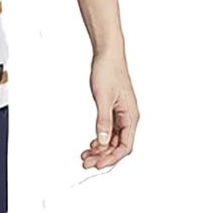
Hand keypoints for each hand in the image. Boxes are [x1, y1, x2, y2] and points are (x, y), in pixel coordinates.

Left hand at [81, 47, 138, 170]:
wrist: (107, 53)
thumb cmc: (108, 71)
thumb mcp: (103, 97)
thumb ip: (103, 121)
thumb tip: (103, 142)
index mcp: (131, 116)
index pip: (125, 147)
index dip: (111, 158)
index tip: (97, 164)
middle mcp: (129, 117)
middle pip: (118, 145)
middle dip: (103, 156)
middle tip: (86, 162)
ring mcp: (122, 114)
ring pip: (113, 139)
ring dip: (101, 148)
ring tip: (86, 154)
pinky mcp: (114, 109)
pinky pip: (110, 129)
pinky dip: (101, 138)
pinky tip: (92, 143)